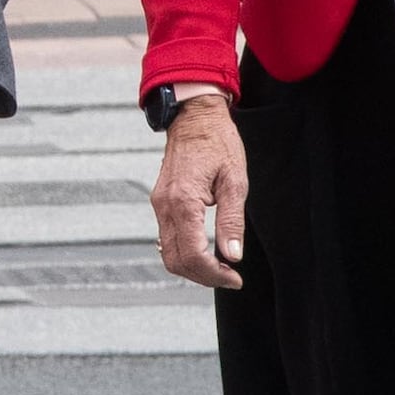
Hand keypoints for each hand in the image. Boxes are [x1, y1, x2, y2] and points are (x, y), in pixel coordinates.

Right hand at [149, 95, 246, 288]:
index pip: (192, 255)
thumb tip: (232, 255)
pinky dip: (184, 253)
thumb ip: (231, 221)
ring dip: (192, 267)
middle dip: (203, 276)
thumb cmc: (218, 143)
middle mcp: (164, 206)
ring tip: (220, 267)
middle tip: (229, 277)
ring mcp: (158, 205)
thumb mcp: (235, 181)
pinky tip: (205, 251)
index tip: (234, 277)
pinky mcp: (160, 202)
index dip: (213, 274)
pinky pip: (166, 238)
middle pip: (175, 261)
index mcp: (184, 201)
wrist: (194, 117)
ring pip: (168, 253)